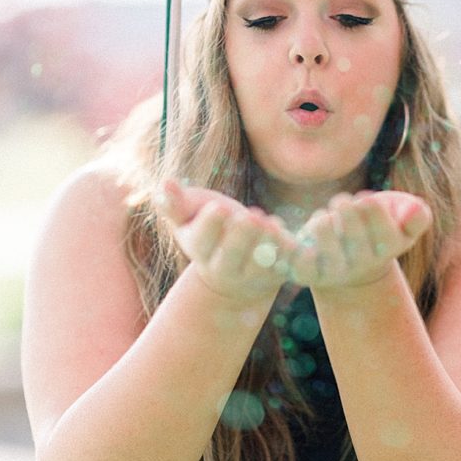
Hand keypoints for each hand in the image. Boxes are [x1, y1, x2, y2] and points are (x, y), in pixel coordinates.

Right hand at [156, 180, 295, 302]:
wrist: (235, 270)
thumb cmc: (211, 228)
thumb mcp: (191, 215)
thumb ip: (176, 203)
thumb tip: (165, 183)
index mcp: (200, 248)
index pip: (201, 240)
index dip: (210, 224)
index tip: (218, 207)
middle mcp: (223, 268)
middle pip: (231, 255)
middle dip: (241, 236)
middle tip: (251, 216)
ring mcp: (251, 276)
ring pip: (260, 264)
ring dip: (268, 244)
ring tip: (272, 223)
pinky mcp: (277, 277)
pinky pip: (286, 268)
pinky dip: (291, 255)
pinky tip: (295, 241)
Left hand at [289, 190, 432, 289]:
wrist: (350, 263)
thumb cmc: (376, 227)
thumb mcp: (401, 217)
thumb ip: (415, 214)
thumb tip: (416, 210)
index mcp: (390, 248)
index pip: (387, 233)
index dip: (374, 212)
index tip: (366, 201)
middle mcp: (363, 265)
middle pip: (357, 243)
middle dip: (348, 215)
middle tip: (342, 203)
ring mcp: (334, 272)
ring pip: (329, 254)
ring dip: (324, 228)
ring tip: (325, 219)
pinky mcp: (306, 273)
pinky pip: (296, 263)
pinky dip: (286, 245)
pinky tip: (280, 226)